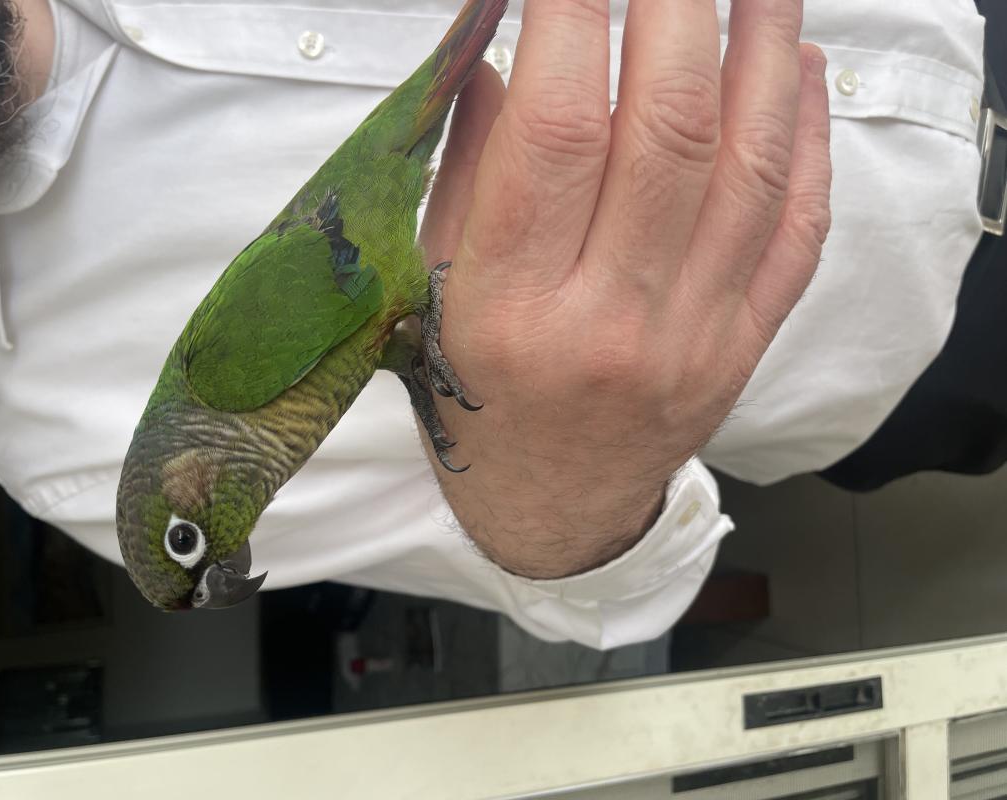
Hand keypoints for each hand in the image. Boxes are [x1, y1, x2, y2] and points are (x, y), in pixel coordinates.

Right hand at [419, 0, 830, 578]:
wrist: (547, 507)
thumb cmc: (478, 399)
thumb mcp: (438, 291)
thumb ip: (472, 169)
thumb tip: (508, 47)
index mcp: (508, 306)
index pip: (553, 132)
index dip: (571, 18)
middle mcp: (604, 323)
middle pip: (667, 133)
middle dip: (678, 13)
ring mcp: (686, 340)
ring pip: (747, 172)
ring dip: (761, 56)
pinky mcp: (738, 350)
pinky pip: (794, 235)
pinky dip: (807, 143)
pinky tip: (799, 76)